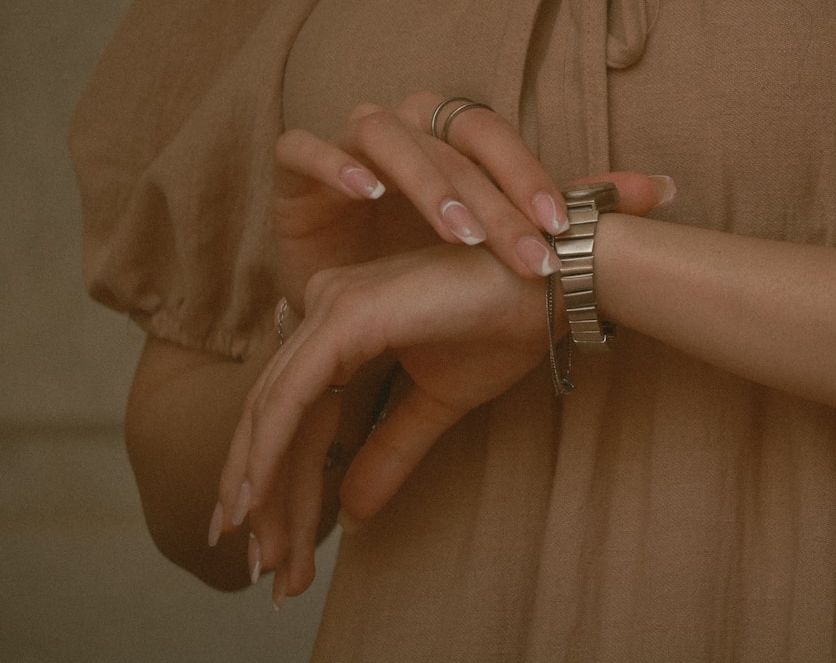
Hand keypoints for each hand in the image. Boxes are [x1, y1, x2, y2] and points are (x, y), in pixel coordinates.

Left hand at [212, 176, 670, 601]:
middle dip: (266, 497)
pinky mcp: (348, 315)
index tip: (281, 547)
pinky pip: (293, 394)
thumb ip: (389, 451)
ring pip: (272, 410)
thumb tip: (351, 513)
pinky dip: (271, 450)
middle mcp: (324, 306)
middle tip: (263, 571)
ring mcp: (332, 306)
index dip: (284, 481)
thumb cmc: (504, 329)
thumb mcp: (438, 405)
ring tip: (267, 559)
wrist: (550, 288)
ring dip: (263, 487)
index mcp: (342, 323)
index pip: (297, 412)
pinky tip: (260, 499)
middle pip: (274, 415)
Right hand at [273, 91, 572, 308]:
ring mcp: (345, 144)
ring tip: (458, 232)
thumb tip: (662, 191)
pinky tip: (366, 193)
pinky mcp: (293, 172)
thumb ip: (568, 211)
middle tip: (524, 251)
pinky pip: (303, 147)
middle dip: (491, 199)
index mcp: (448, 136)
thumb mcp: (497, 237)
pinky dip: (334, 164)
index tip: (562, 228)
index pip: (493, 136)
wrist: (342, 298)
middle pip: (448, 142)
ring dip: (427, 180)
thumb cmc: (424, 260)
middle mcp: (402, 129)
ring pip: (384, 135)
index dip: (527, 174)